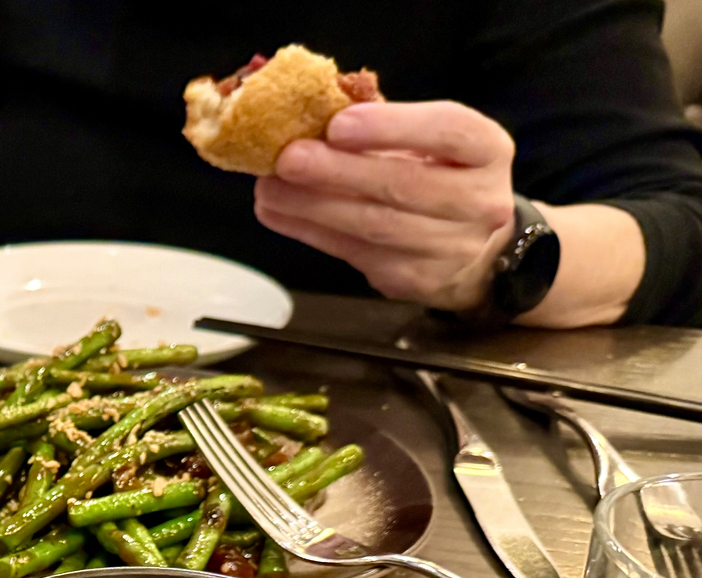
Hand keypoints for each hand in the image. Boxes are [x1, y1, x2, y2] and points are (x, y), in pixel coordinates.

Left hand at [253, 101, 516, 312]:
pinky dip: (309, 231)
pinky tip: (278, 213)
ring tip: (269, 189)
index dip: (391, 126)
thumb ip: (385, 128)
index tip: (337, 124)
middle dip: (337, 171)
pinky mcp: (413, 279)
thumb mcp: (433, 143)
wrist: (476, 250)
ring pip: (372, 225)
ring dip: (312, 206)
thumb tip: (311, 118)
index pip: (448, 131)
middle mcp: (480, 201)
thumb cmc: (442, 178)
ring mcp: (450, 247)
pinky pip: (354, 252)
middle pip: (402, 185)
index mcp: (488, 151)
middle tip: (287, 158)